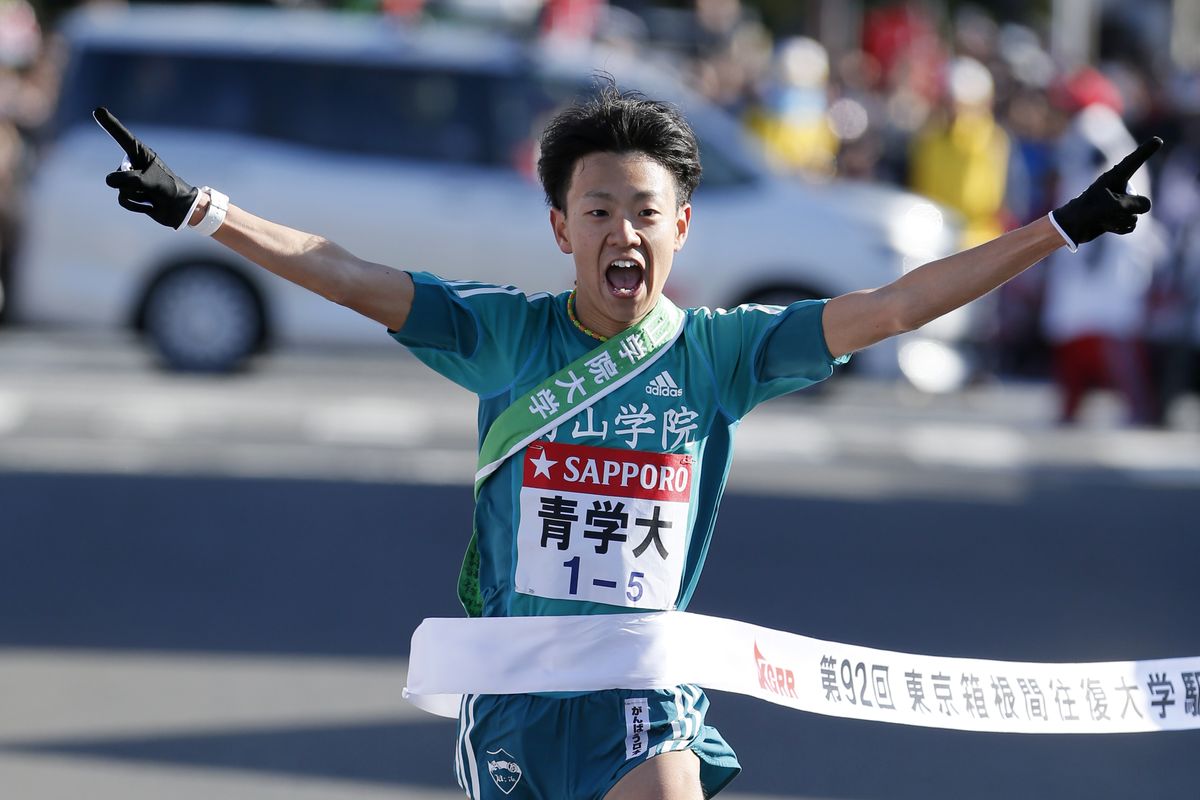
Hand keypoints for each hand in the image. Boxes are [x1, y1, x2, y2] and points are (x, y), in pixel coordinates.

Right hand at [95, 107, 198, 229]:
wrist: (180, 209)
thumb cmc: (168, 189)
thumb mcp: (149, 181)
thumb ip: (128, 179)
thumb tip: (109, 180)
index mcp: (140, 153)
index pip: (121, 137)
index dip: (109, 124)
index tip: (97, 110)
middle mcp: (133, 163)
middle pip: (118, 174)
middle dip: (132, 184)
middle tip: (151, 186)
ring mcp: (131, 178)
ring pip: (119, 188)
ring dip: (136, 195)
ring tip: (151, 194)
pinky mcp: (131, 193)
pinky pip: (123, 200)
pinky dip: (136, 205)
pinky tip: (150, 205)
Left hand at [1050, 137, 1161, 248]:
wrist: (1069, 229)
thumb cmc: (1086, 212)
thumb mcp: (1111, 206)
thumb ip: (1132, 204)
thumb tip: (1143, 208)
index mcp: (1114, 177)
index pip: (1134, 161)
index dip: (1146, 151)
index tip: (1157, 140)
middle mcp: (1120, 188)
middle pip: (1142, 202)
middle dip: (1128, 211)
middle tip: (1106, 211)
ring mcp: (1121, 203)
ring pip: (1135, 216)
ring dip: (1119, 221)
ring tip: (1102, 218)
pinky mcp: (1119, 217)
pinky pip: (1130, 226)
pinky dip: (1119, 229)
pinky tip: (1105, 225)